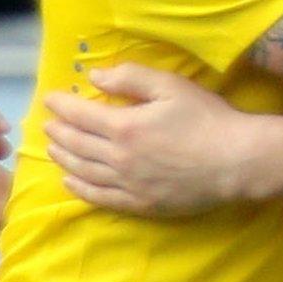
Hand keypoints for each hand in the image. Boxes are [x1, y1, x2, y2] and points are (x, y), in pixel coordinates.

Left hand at [42, 64, 248, 216]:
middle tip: (47, 124)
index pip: (80, 114)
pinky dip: (80, 189)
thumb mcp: (170, 86)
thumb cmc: (205, 119)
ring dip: (63, 159)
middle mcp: (119, 158)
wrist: (235, 161)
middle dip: (58, 132)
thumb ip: (130, 78)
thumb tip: (94, 76)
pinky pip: (100, 198)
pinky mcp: (140, 204)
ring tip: (52, 149)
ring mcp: (128, 185)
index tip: (50, 98)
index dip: (61, 105)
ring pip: (83, 172)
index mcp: (124, 126)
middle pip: (76, 145)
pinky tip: (69, 182)